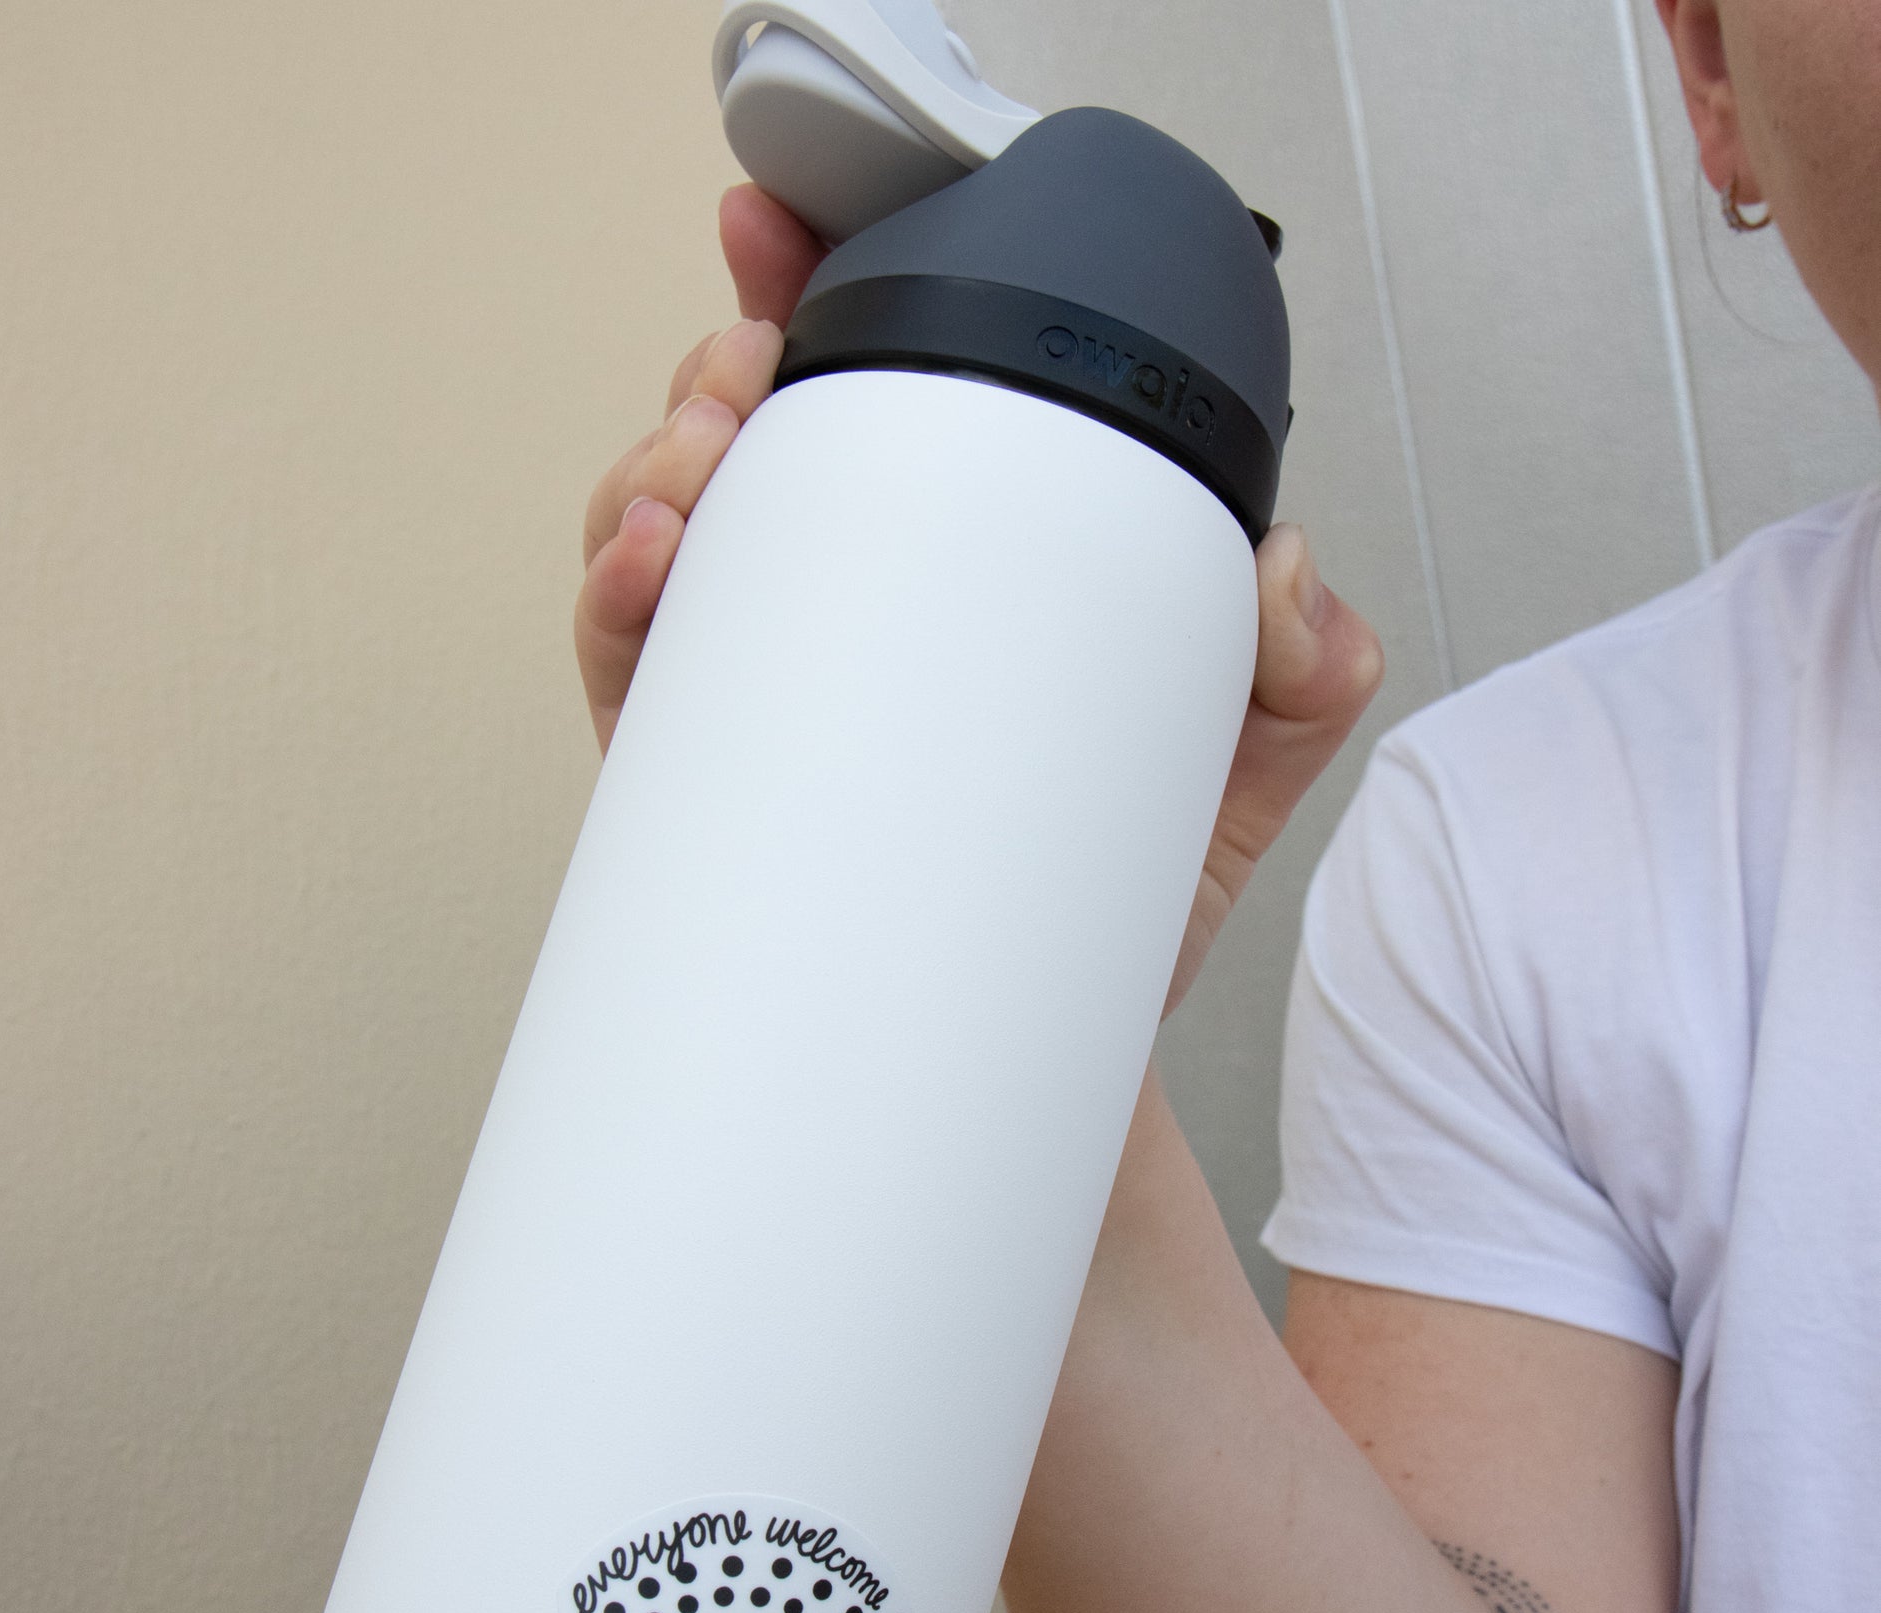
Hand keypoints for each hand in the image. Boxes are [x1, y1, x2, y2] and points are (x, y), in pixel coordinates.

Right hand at [573, 185, 1383, 1014]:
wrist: (1050, 1064)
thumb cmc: (1119, 913)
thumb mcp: (1244, 773)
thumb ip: (1309, 670)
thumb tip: (1284, 565)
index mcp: (960, 581)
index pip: (885, 411)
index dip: (827, 301)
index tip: (799, 233)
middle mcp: (850, 619)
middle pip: (750, 445)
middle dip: (727, 364)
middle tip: (754, 355)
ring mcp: (767, 691)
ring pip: (665, 529)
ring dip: (659, 461)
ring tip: (706, 458)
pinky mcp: (703, 776)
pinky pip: (633, 664)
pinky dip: (618, 595)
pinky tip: (656, 563)